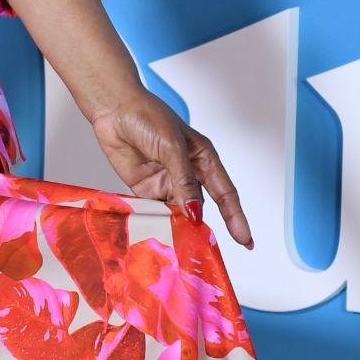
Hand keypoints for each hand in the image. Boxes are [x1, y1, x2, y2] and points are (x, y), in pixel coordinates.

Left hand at [89, 87, 253, 248]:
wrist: (113, 109)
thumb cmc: (148, 117)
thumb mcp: (172, 148)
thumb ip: (184, 181)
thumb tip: (195, 212)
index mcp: (204, 159)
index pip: (225, 194)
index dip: (237, 218)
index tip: (246, 240)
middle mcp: (188, 173)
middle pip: (201, 207)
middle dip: (204, 228)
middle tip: (207, 250)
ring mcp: (166, 182)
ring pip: (177, 212)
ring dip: (178, 227)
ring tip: (182, 246)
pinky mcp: (145, 188)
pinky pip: (155, 209)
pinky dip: (157, 221)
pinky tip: (159, 232)